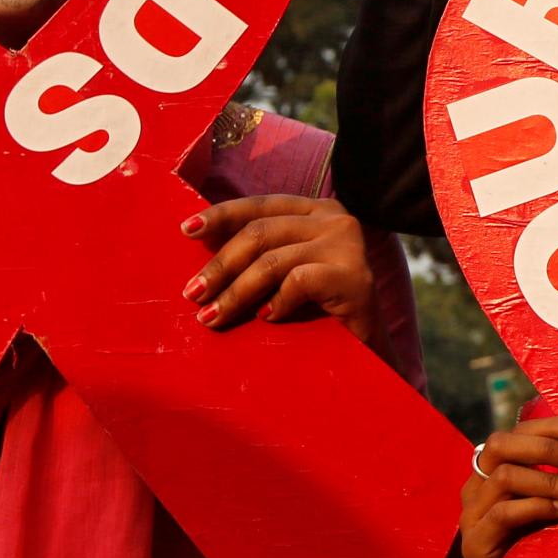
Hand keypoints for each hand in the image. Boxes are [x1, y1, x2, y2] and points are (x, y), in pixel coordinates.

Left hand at [183, 195, 382, 344]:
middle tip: (193, 294)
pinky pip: (298, 282)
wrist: (370, 352)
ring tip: (213, 316)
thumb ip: (262, 253)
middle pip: (260, 232)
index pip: (260, 204)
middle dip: (220, 265)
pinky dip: (276, 302)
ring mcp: (348, 246)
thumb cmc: (320, 312)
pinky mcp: (355, 276)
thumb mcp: (288, 271)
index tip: (186, 229)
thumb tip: (201, 251)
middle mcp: (335, 219)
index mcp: (317, 210)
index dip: (221, 214)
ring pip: (272, 261)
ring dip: (235, 292)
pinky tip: (267, 318)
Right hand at [461, 415, 557, 557]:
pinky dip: (538, 507)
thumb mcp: (547, 500)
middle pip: (501, 445)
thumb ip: (557, 475)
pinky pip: (504, 513)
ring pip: (505, 476)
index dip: (552, 426)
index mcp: (491, 469)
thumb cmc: (536, 539)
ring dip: (550, 481)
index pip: (516, 433)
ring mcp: (471, 514)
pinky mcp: (474, 542)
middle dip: (548, 447)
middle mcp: (476, 486)